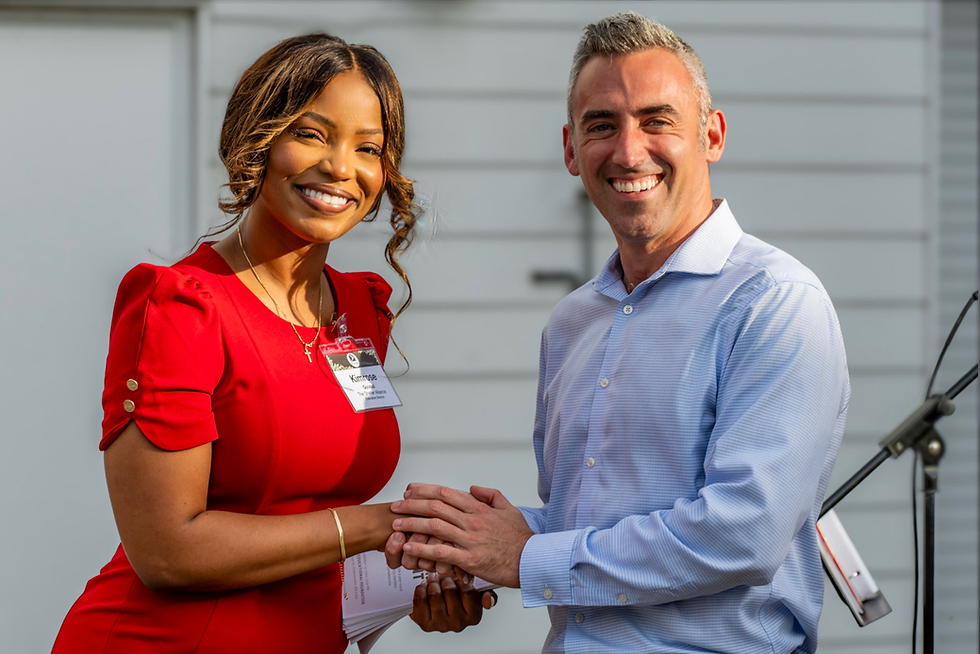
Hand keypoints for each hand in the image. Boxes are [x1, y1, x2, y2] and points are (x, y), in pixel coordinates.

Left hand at [390, 484, 533, 587]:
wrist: (532, 561)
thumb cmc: (521, 539)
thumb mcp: (509, 509)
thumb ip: (490, 495)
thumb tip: (473, 488)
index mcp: (479, 509)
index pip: (447, 493)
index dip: (425, 490)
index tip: (410, 490)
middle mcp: (472, 521)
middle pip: (436, 507)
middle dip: (412, 504)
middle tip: (396, 505)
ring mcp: (470, 540)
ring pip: (435, 526)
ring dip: (412, 524)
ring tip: (396, 524)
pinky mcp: (469, 559)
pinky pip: (441, 552)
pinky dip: (423, 548)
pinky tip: (409, 547)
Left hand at [409, 572, 496, 632]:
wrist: (439, 609)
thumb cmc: (459, 599)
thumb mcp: (478, 594)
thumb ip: (487, 593)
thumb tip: (488, 598)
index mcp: (473, 616)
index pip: (467, 592)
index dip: (460, 580)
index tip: (457, 577)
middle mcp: (458, 623)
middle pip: (449, 590)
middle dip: (445, 579)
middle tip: (443, 576)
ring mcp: (441, 625)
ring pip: (434, 594)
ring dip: (432, 583)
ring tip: (434, 581)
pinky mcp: (425, 624)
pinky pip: (420, 600)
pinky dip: (421, 590)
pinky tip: (424, 588)